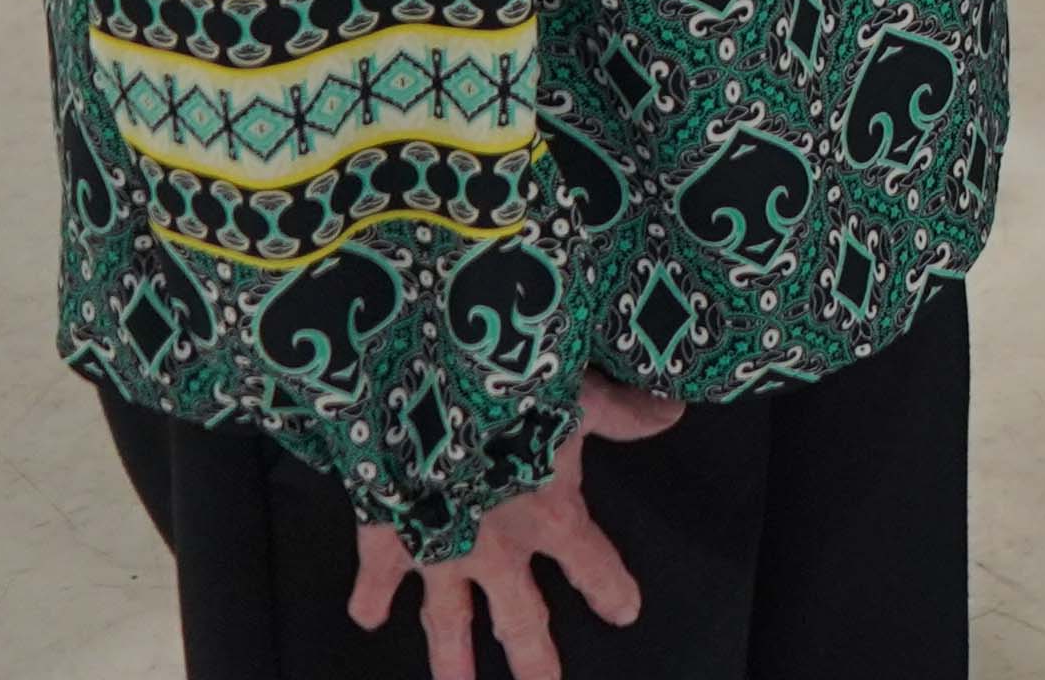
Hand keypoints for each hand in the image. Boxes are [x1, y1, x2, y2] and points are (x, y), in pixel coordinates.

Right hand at [345, 376, 681, 677]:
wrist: (431, 392)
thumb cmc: (514, 393)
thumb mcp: (581, 396)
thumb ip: (627, 413)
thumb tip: (676, 411)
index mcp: (552, 517)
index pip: (593, 564)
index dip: (610, 589)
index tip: (625, 613)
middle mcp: (499, 549)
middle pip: (521, 620)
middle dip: (534, 660)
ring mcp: (441, 551)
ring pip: (448, 622)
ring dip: (452, 659)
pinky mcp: (388, 539)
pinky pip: (377, 578)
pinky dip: (370, 597)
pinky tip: (367, 618)